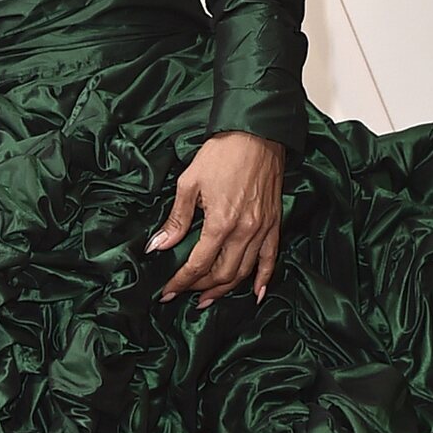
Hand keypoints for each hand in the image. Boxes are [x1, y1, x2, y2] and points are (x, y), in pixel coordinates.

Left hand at [148, 132, 284, 306]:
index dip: (180, 282)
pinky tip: (255, 293)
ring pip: (244, 272)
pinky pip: (271, 259)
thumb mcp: (190, 182)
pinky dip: (263, 279)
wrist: (257, 133)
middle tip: (184, 294)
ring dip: (226, 289)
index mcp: (220, 222)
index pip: (198, 264)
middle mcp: (244, 231)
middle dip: (201, 288)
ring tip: (208, 298)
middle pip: (222, 274)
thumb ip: (176, 219)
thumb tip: (158, 245)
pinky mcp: (274, 223)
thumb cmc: (223, 153)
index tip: (167, 292)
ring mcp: (263, 229)